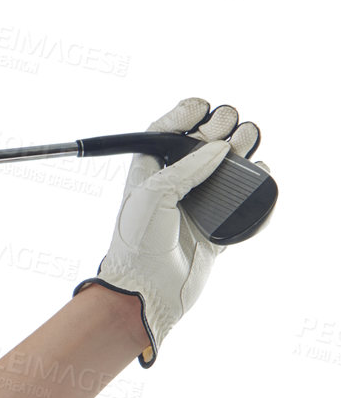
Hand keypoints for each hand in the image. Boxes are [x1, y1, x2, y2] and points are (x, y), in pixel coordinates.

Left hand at [75, 97, 265, 367]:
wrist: (147, 290)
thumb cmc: (137, 242)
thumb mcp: (153, 195)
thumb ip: (186, 168)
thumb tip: (219, 147)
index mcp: (149, 172)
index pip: (166, 133)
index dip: (184, 116)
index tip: (202, 107)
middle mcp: (173, 185)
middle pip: (202, 145)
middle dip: (219, 128)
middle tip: (230, 124)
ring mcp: (196, 205)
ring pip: (225, 169)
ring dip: (240, 150)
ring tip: (248, 138)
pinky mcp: (216, 226)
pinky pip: (242, 201)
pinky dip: (254, 185)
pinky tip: (260, 173)